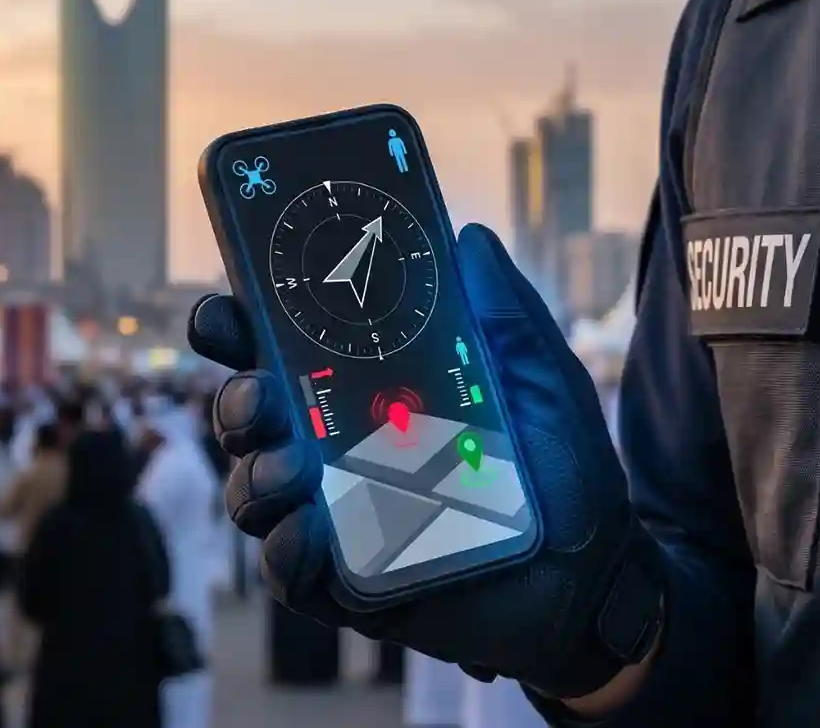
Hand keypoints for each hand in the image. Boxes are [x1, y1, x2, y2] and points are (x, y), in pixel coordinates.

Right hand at [188, 224, 665, 702]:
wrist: (593, 572)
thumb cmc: (564, 468)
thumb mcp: (541, 379)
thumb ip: (504, 313)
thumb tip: (470, 238)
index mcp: (371, 388)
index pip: (286, 350)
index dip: (242, 327)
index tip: (227, 308)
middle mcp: (339, 447)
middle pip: (253, 417)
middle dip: (236, 400)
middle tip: (259, 393)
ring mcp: (339, 514)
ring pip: (255, 489)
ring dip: (256, 474)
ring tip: (292, 468)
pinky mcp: (347, 582)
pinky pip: (288, 570)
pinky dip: (284, 552)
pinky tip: (306, 534)